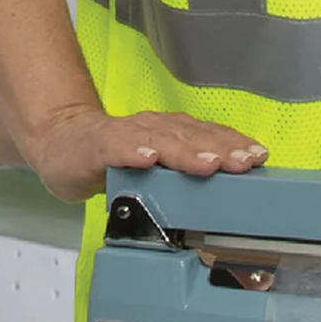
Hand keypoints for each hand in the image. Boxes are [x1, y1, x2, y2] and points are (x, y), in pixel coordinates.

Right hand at [25, 103, 268, 202]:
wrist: (61, 142)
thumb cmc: (113, 156)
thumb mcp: (156, 165)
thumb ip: (184, 174)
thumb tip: (228, 193)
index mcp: (172, 132)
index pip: (210, 135)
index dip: (235, 145)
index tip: (259, 157)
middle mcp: (154, 128)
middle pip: (193, 137)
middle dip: (222, 150)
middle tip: (244, 163)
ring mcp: (127, 135)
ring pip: (162, 140)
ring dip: (187, 152)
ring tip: (208, 164)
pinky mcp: (98, 146)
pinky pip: (118, 147)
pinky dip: (134, 152)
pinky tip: (149, 159)